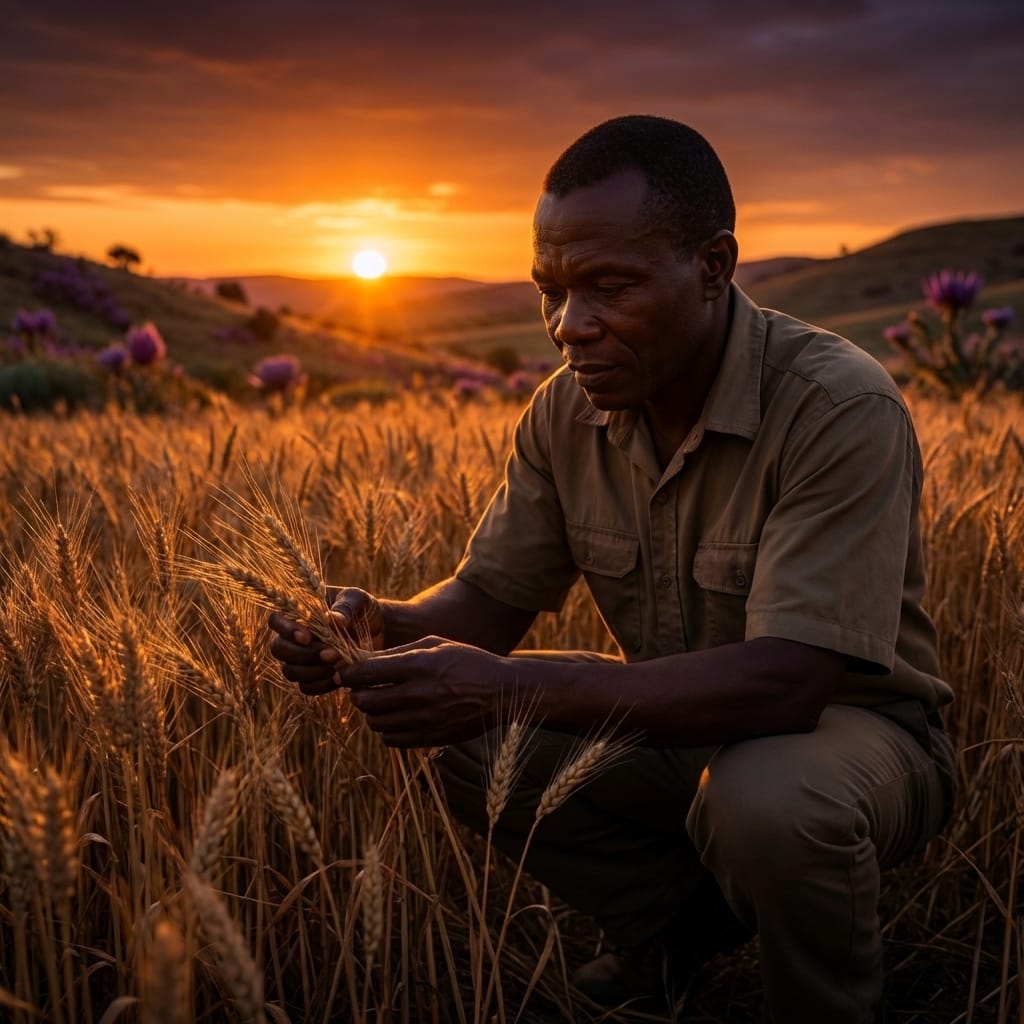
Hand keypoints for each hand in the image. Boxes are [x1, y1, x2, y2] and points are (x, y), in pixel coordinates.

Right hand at [268, 587, 384, 695]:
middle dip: (303, 654)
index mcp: (299, 612)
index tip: (308, 636)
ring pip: (289, 671)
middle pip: (279, 649)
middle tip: (331, 653)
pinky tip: (339, 677)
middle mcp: (294, 637)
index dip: (286, 630)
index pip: (276, 620)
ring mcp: (302, 659)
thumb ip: (345, 606)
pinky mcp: (314, 677)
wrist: (379, 629)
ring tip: (338, 664)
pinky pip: (306, 687)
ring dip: (312, 671)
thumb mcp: (359, 600)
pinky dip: (321, 684)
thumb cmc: (363, 608)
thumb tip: (331, 619)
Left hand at [340, 637, 509, 747]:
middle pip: (367, 701)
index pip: (369, 672)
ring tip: (379, 704)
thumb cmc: (466, 661)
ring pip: (377, 723)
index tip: (342, 674)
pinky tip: (396, 718)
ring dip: (372, 713)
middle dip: (357, 695)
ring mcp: (425, 719)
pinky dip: (387, 730)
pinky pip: (392, 739)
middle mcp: (420, 693)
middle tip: (359, 690)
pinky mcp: (431, 737)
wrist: (500, 692)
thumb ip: (399, 653)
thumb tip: (364, 660)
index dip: (349, 674)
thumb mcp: (435, 645)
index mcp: (419, 665)